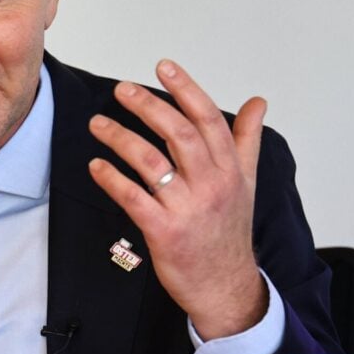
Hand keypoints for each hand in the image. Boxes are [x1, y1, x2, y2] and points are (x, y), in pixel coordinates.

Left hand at [88, 59, 267, 339]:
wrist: (226, 287)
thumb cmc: (230, 231)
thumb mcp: (247, 182)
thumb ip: (246, 139)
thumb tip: (258, 102)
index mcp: (230, 168)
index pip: (208, 118)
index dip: (185, 89)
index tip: (163, 67)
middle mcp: (212, 184)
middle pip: (179, 134)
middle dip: (148, 106)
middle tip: (122, 90)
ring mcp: (188, 208)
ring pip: (152, 162)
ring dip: (121, 138)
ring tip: (97, 123)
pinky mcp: (165, 232)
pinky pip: (134, 198)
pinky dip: (112, 179)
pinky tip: (96, 165)